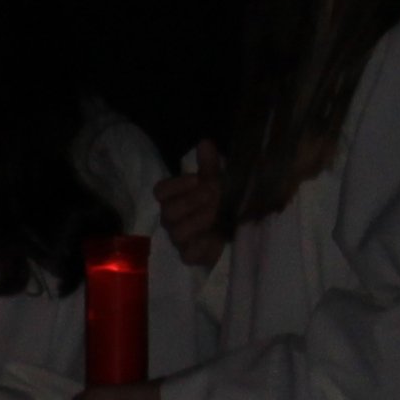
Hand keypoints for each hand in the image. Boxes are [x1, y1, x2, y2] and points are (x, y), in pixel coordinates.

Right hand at [155, 142, 229, 268]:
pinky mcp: (191, 256)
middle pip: (168, 212)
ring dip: (199, 221)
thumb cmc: (224, 198)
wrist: (239, 225)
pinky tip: (216, 236)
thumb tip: (204, 143)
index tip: (196, 179)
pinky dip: (202, 245)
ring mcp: (180, 239)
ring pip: (177, 233)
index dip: (176, 186)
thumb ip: (209, 164)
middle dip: (192, 202)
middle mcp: (173, 219)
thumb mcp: (219, 179)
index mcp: (174, 197)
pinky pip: (188, 255)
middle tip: (213, 194)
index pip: (160, 191)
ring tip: (218, 213)